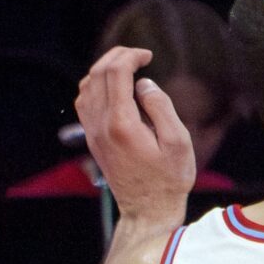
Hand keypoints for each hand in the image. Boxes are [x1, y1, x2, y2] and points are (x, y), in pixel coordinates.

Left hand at [76, 48, 194, 228]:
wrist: (147, 209)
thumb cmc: (169, 178)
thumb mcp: (178, 142)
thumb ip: (161, 108)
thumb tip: (144, 84)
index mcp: (122, 124)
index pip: (115, 74)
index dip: (130, 57)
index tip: (149, 55)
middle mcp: (101, 125)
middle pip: (97, 76)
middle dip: (117, 57)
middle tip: (139, 54)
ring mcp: (92, 133)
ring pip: (86, 87)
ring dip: (104, 69)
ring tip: (127, 65)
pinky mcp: (92, 139)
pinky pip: (84, 102)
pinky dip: (95, 85)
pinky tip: (113, 86)